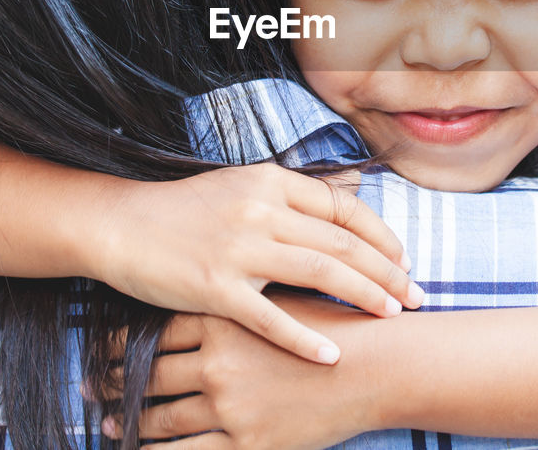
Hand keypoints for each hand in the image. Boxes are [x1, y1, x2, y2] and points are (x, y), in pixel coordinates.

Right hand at [85, 162, 421, 362]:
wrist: (120, 225)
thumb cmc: (183, 210)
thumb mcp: (241, 185)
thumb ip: (291, 195)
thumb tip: (349, 195)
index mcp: (270, 182)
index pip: (343, 207)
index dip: (380, 235)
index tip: (404, 259)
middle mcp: (260, 210)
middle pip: (341, 242)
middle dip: (387, 270)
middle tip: (417, 295)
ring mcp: (238, 249)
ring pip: (319, 273)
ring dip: (363, 295)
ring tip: (392, 315)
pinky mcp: (214, 287)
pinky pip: (270, 317)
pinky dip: (305, 337)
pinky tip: (333, 355)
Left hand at [100, 294, 386, 448]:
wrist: (381, 366)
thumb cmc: (337, 324)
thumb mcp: (286, 287)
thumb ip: (247, 283)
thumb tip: (217, 277)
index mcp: (223, 319)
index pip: (155, 332)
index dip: (123, 342)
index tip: (100, 348)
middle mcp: (218, 362)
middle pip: (150, 373)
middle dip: (114, 381)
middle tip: (91, 385)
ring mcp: (230, 406)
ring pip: (161, 416)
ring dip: (131, 420)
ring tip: (110, 420)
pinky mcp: (246, 443)